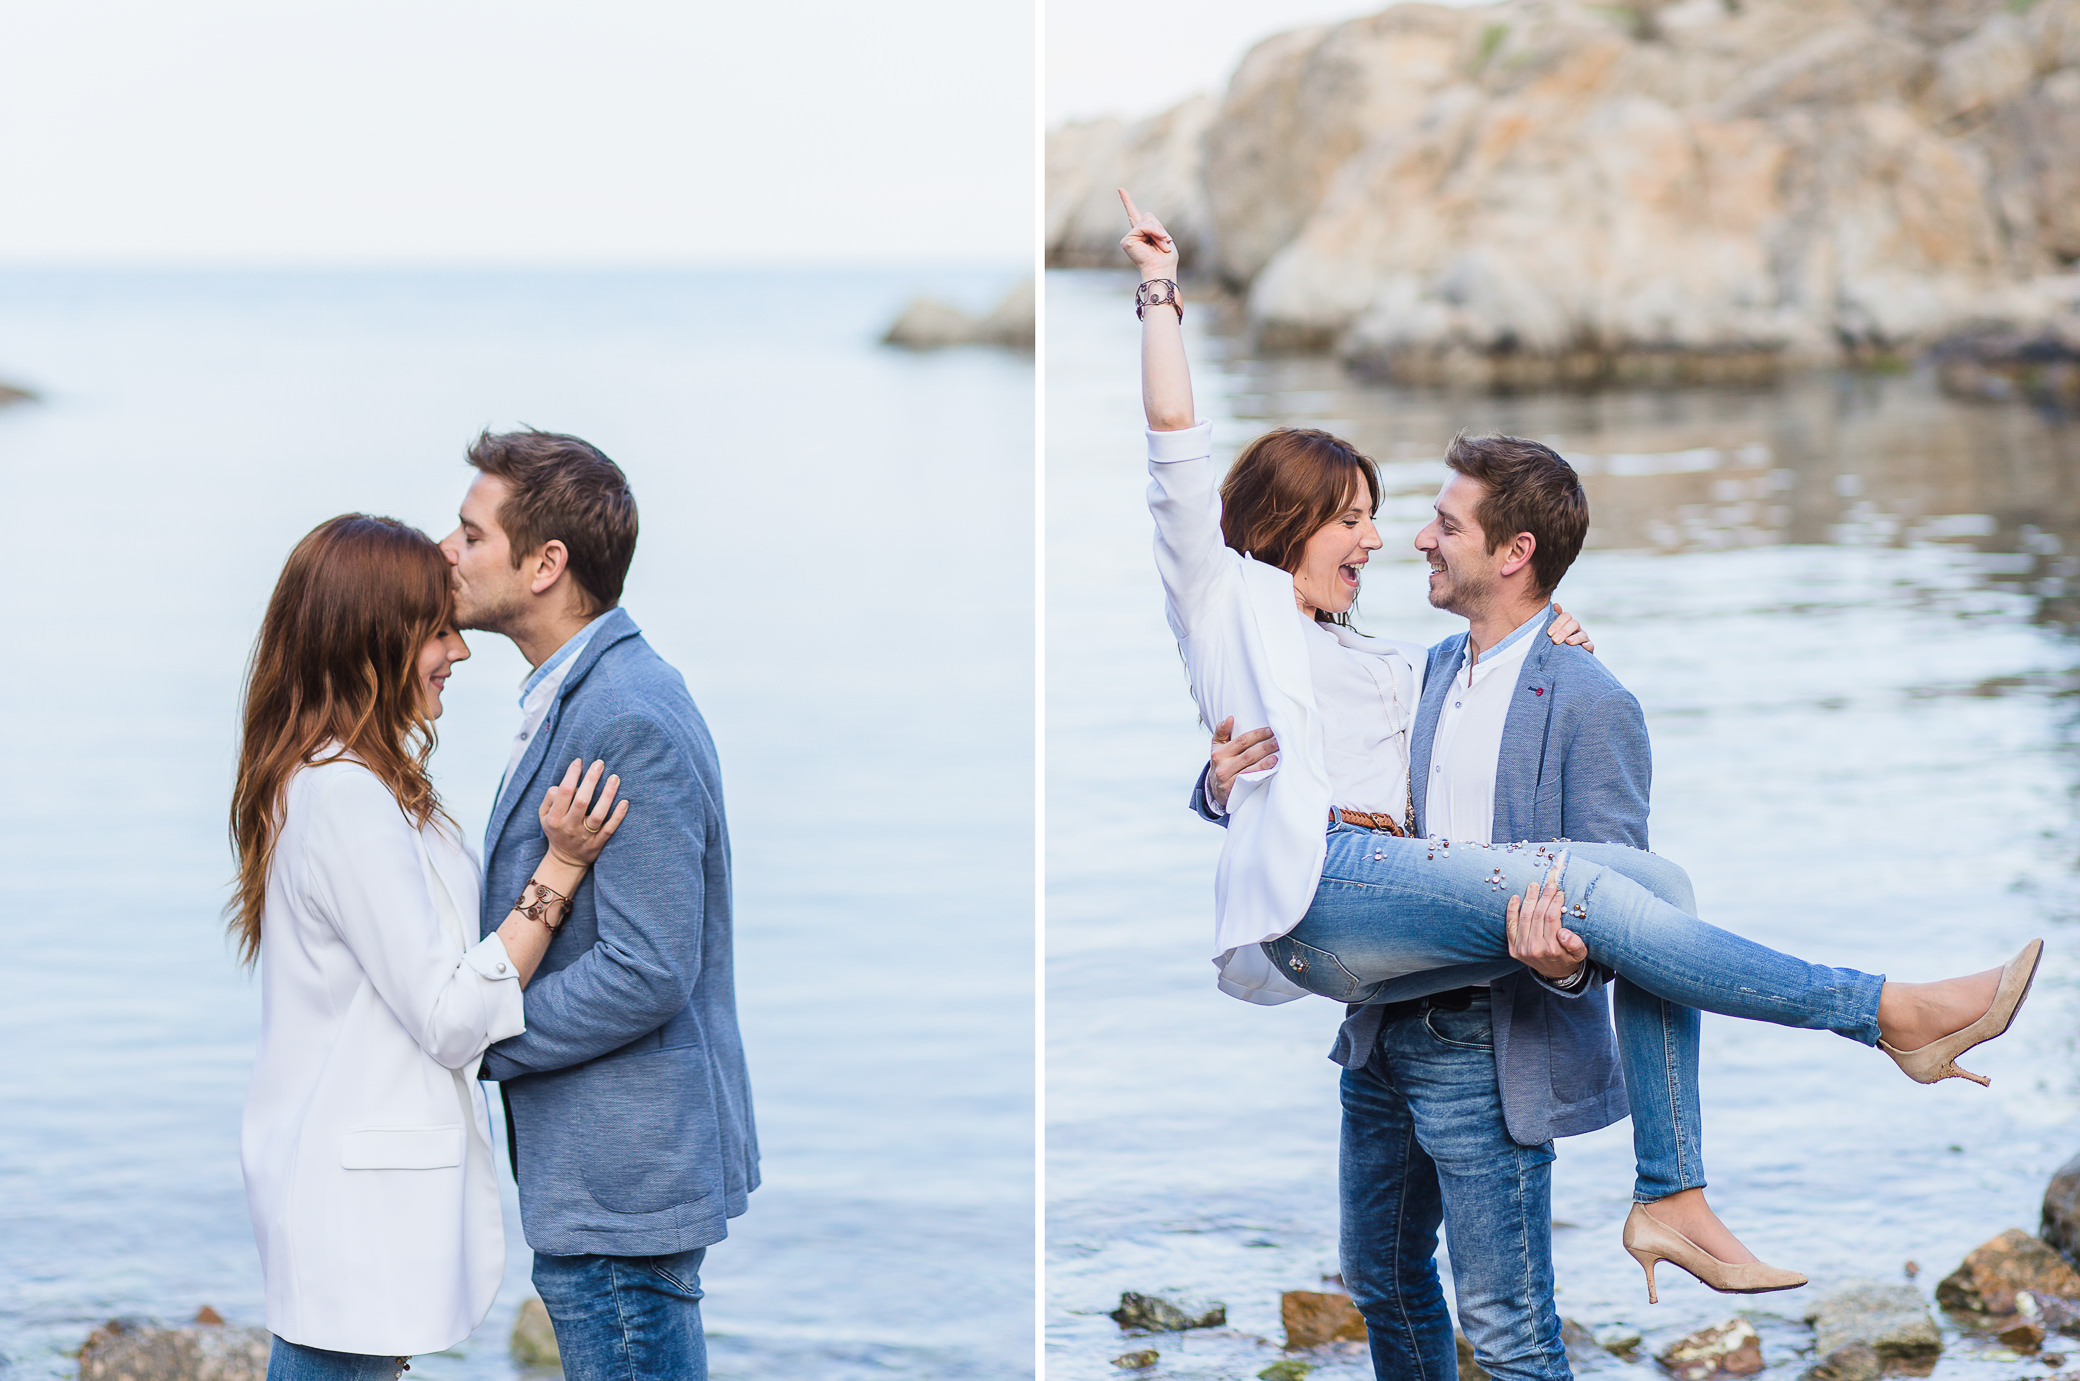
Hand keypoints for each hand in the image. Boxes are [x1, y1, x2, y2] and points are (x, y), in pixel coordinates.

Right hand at [539, 758, 628, 867]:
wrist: (565, 860)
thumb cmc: (556, 830)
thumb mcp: (543, 816)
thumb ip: (549, 798)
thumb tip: (563, 783)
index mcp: (555, 818)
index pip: (563, 792)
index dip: (571, 775)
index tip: (579, 761)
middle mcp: (570, 826)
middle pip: (581, 801)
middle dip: (591, 780)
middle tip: (600, 763)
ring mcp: (585, 836)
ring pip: (598, 815)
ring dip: (607, 795)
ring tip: (614, 777)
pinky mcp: (598, 844)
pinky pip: (610, 829)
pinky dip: (618, 816)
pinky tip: (625, 802)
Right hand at [1117, 188, 1178, 279]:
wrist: (1161, 271)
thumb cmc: (1165, 259)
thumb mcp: (1164, 237)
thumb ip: (1154, 225)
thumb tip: (1143, 219)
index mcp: (1143, 234)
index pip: (1134, 215)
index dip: (1127, 202)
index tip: (1120, 189)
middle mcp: (1134, 235)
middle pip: (1148, 216)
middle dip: (1159, 228)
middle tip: (1165, 243)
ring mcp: (1129, 237)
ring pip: (1146, 221)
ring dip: (1158, 232)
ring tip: (1162, 245)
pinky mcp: (1127, 240)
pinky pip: (1142, 226)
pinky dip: (1153, 232)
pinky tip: (1156, 242)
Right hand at [1208, 715, 1277, 811]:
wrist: (1215, 789)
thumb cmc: (1221, 763)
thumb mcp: (1217, 747)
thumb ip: (1221, 731)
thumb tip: (1230, 718)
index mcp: (1219, 753)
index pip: (1241, 741)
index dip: (1257, 735)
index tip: (1270, 730)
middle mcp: (1222, 767)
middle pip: (1248, 755)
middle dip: (1265, 747)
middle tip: (1278, 742)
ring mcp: (1228, 781)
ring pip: (1250, 769)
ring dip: (1265, 763)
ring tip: (1277, 756)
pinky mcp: (1235, 792)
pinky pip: (1251, 782)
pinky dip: (1261, 775)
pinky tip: (1271, 771)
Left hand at [1505, 852, 1587, 981]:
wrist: (1555, 973)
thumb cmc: (1569, 958)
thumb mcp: (1579, 953)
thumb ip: (1575, 944)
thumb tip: (1563, 933)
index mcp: (1552, 949)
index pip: (1551, 918)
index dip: (1555, 902)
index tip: (1559, 892)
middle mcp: (1534, 949)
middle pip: (1537, 915)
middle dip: (1544, 897)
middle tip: (1549, 885)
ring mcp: (1521, 948)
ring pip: (1524, 917)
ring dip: (1529, 899)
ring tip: (1534, 886)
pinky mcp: (1513, 947)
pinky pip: (1511, 925)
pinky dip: (1511, 910)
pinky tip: (1515, 897)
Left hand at [1547, 602, 1593, 653]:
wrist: (1564, 656)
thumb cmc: (1557, 641)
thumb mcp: (1554, 631)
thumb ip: (1553, 618)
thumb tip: (1555, 605)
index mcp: (1567, 622)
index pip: (1566, 616)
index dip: (1558, 623)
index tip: (1549, 633)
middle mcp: (1576, 628)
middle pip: (1574, 624)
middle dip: (1564, 631)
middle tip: (1554, 640)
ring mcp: (1583, 637)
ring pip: (1582, 634)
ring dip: (1575, 638)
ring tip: (1568, 642)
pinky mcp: (1588, 647)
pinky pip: (1590, 645)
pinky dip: (1587, 646)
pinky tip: (1583, 647)